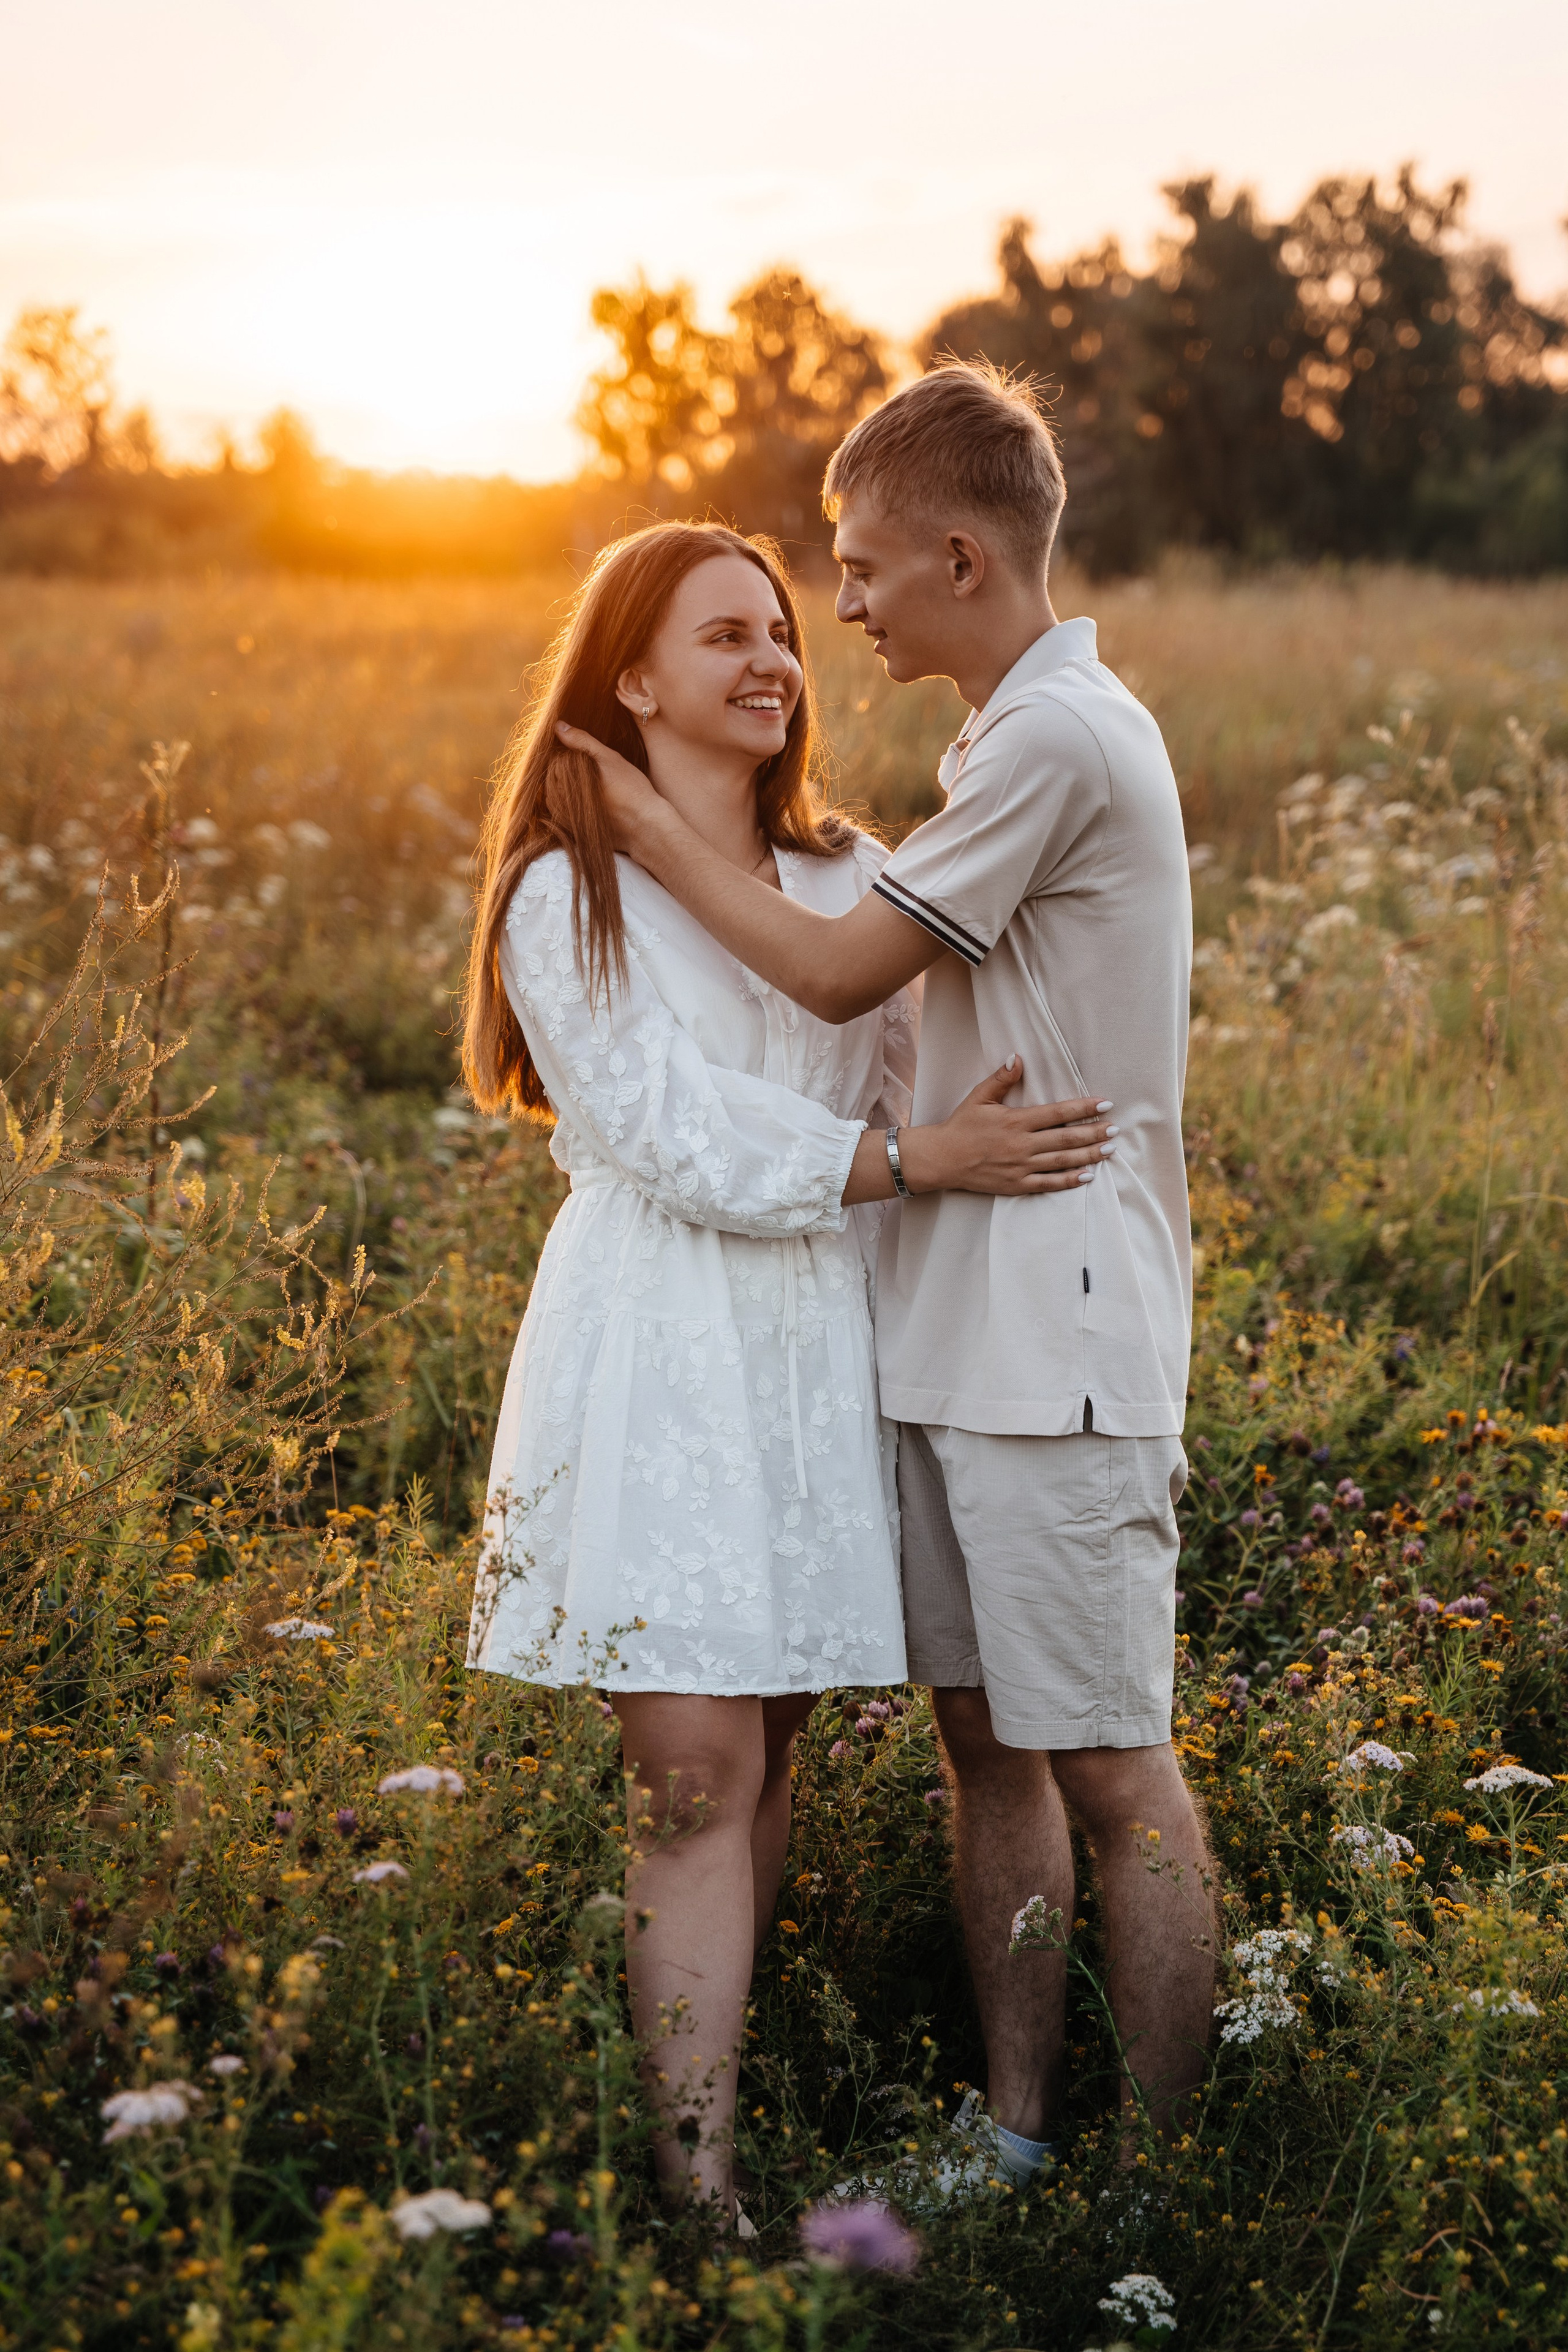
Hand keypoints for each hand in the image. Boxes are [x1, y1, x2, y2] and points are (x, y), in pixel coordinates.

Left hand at [554, 721, 667, 854]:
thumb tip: (558, 726)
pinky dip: (570, 800)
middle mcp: (561, 804)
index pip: (553, 763)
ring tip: (592, 782)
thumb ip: (582, 741)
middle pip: (553, 780)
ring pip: (556, 795)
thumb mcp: (609, 759)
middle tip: (591, 769)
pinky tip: (589, 796)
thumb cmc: (631, 791)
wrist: (646, 826)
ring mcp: (567, 819)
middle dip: (566, 770)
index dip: (567, 754)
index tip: (585, 755)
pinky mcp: (574, 831)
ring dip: (567, 785)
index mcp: (566, 784)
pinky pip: (562, 811)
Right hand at [900, 1061, 1115, 1195]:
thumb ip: (1001, 1079)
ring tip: (1109, 1150)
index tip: (1105, 1104)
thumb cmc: (961, 1126)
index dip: (1084, 1109)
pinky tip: (1087, 1175)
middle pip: (1067, 1139)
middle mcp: (1023, 1145)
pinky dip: (1069, 1180)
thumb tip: (1017, 1058)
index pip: (1058, 1114)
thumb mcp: (978, 1097)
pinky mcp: (1017, 1185)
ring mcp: (1021, 1167)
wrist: (942, 1159)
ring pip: (1063, 1162)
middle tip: (1115, 1129)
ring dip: (1088, 1155)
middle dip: (1094, 1133)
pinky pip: (1049, 1184)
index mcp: (1016, 1121)